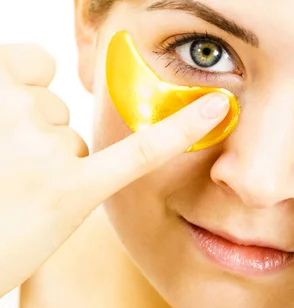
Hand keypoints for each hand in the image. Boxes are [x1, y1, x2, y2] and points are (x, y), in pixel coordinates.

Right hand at [0, 43, 229, 296]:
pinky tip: (217, 110)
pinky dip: (180, 133)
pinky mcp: (71, 191)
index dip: (30, 90)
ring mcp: (42, 150)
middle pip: (57, 109)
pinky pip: (141, 153)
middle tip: (6, 178)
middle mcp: (12, 111)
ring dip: (57, 167)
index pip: (32, 66)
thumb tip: (42, 97)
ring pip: (78, 141)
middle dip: (40, 139)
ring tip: (16, 199)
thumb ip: (6, 114)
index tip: (19, 115)